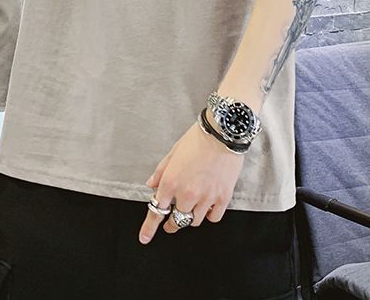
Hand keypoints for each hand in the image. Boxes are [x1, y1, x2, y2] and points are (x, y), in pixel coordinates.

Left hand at [138, 114, 245, 243]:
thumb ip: (161, 171)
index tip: (145, 238)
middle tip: (173, 220)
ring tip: (194, 207)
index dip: (149, 228)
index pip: (156, 211)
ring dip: (191, 216)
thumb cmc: (198, 138)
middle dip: (172, 222)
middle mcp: (186, 194)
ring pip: (195, 221)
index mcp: (170, 182)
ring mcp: (206, 197)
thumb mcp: (173, 152)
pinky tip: (209, 206)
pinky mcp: (223, 197)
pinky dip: (210, 214)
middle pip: (177, 221)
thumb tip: (151, 185)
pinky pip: (214, 217)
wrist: (224, 131)